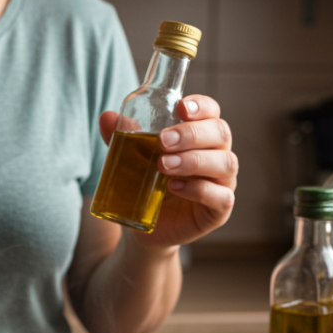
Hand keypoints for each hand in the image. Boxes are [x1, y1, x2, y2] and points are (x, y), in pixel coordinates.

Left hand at [98, 94, 236, 247]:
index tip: (180, 107)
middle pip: (221, 133)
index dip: (201, 106)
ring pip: (225, 163)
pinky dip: (199, 190)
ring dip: (194, 161)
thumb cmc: (145, 184)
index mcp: (201, 136)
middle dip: (192, 134)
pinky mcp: (219, 210)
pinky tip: (175, 187)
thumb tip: (107, 117)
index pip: (212, 112)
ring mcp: (222, 183)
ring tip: (164, 165)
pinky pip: (221, 196)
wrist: (143, 226)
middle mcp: (217, 155)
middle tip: (162, 141)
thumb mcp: (131, 158)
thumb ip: (123, 138)